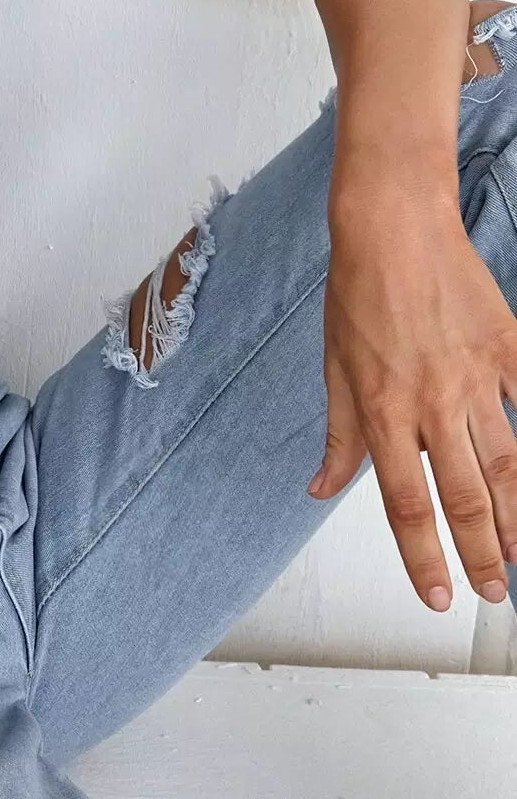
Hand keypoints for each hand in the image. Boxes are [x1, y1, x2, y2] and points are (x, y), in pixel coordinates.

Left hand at [311, 186, 516, 610]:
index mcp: (382, 409)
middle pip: (465, 496)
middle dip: (483, 554)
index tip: (439, 595)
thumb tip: (321, 487)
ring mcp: (475, 377)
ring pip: (507, 465)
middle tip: (492, 592)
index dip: (424, 557)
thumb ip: (339, 435)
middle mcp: (431, 401)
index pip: (406, 503)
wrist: (393, 225)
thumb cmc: (357, 290)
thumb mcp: (333, 365)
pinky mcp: (506, 349)